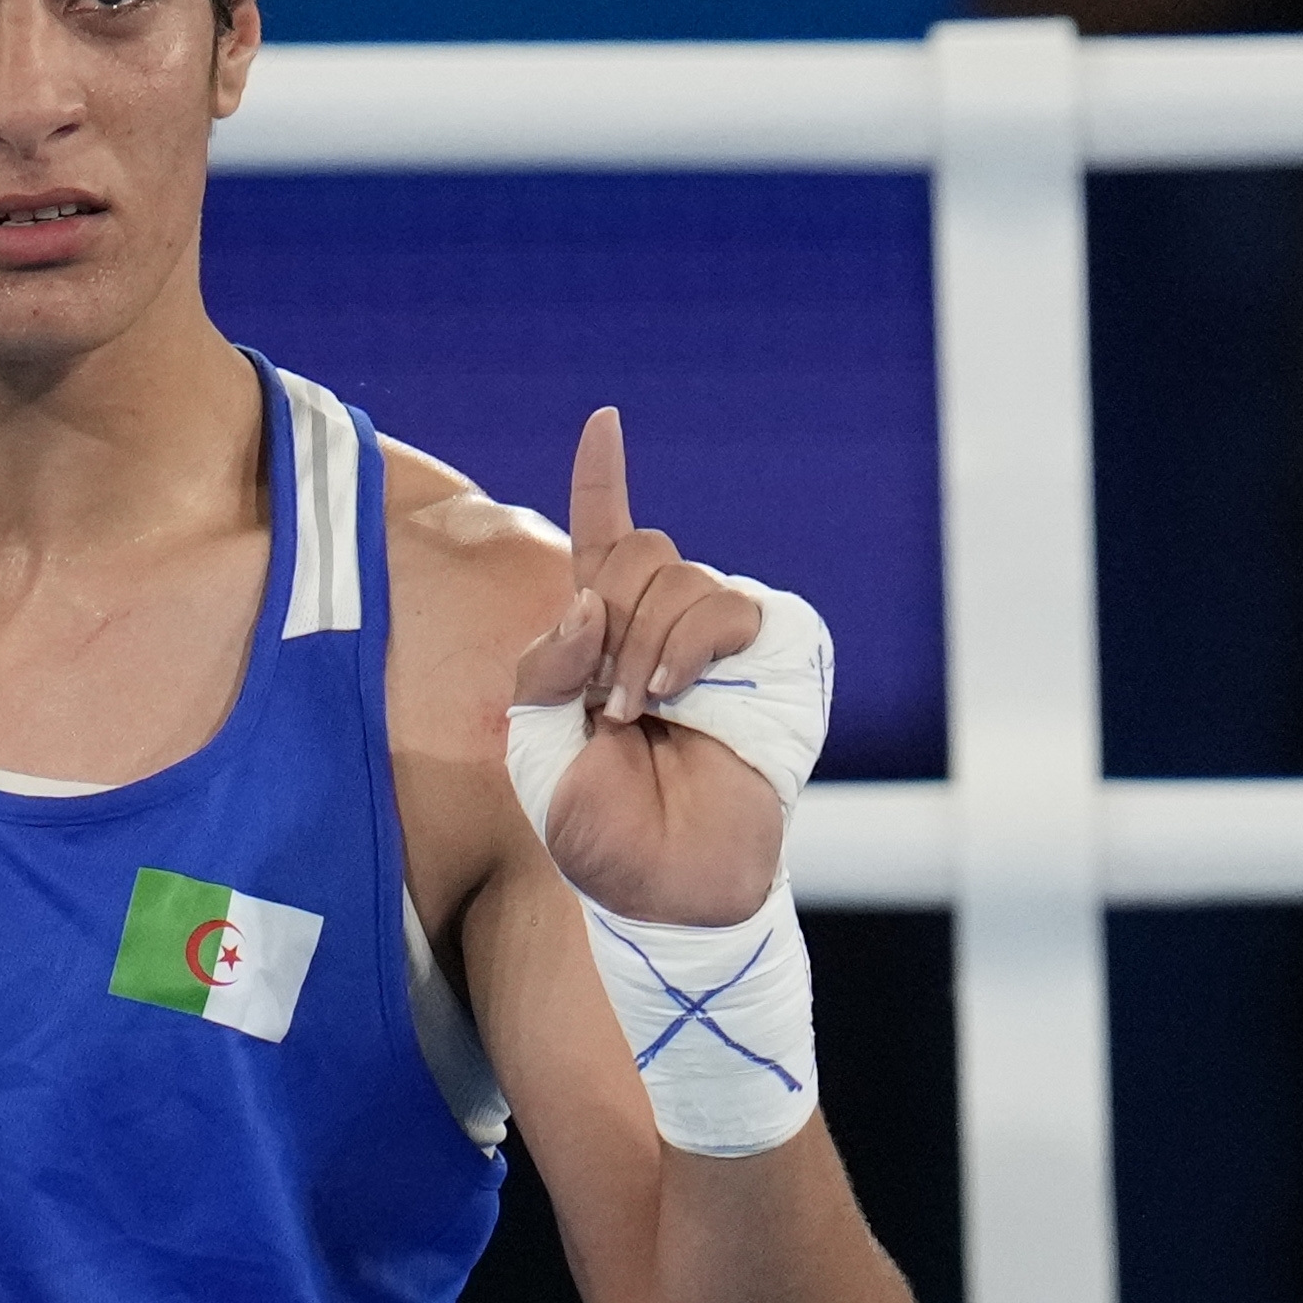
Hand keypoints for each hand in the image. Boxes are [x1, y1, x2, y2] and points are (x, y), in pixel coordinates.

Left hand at [505, 410, 788, 924]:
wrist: (662, 883)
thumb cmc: (595, 822)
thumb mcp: (533, 738)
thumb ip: (543, 663)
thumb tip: (588, 599)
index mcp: (602, 633)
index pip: (603, 535)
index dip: (603, 477)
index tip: (605, 420)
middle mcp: (663, 623)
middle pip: (633, 548)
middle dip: (604, 619)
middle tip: (606, 701)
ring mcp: (720, 638)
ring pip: (672, 573)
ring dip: (640, 645)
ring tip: (639, 714)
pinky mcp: (770, 655)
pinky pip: (722, 604)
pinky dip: (687, 646)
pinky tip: (674, 695)